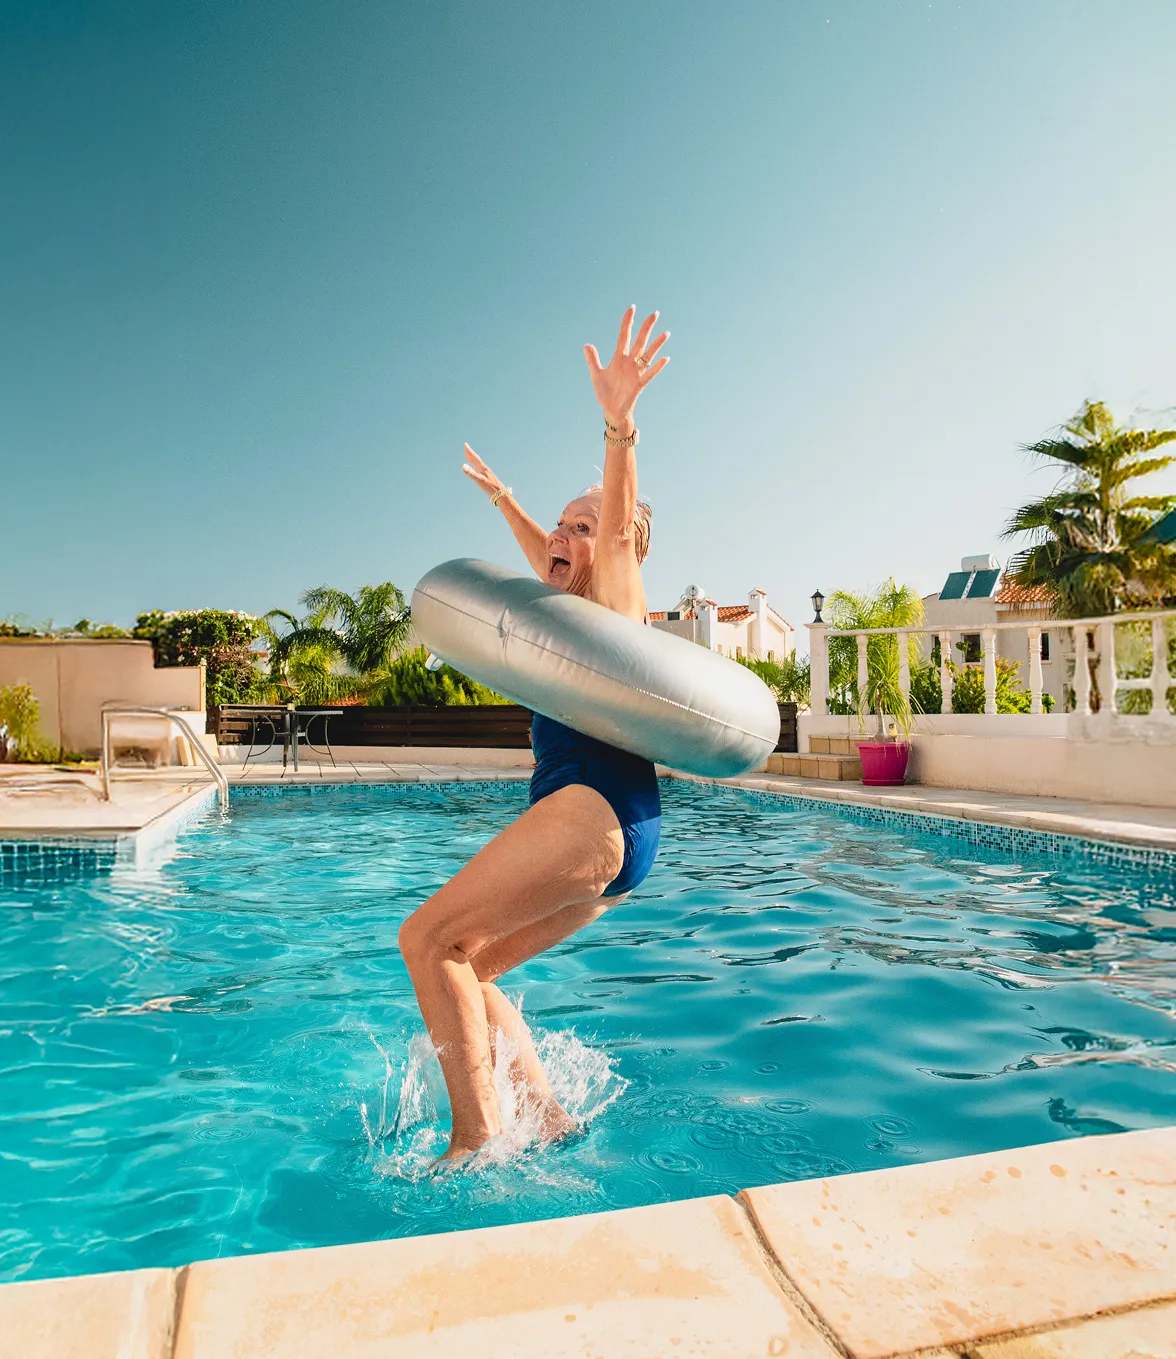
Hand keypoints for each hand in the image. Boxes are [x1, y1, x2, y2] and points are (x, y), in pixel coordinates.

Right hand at [461, 444, 508, 500]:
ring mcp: (486, 474)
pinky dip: (476, 467)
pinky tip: (477, 469)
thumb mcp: (479, 480)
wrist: (501, 495)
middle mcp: (485, 470)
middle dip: (470, 454)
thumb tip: (463, 465)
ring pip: (478, 464)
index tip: (465, 444)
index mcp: (483, 469)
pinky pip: (480, 469)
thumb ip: (471, 473)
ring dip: (473, 459)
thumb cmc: (491, 488)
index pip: (475, 458)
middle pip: (476, 460)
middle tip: (465, 447)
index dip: (469, 452)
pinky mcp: (487, 478)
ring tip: (469, 456)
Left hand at [583, 306, 669, 427]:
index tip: (632, 308)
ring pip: (648, 355)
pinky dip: (656, 367)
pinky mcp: (639, 384)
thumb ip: (593, 360)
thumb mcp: (596, 375)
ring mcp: (635, 372)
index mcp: (619, 358)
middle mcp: (630, 362)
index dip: (627, 322)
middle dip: (646, 327)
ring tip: (666, 333)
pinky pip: (649, 374)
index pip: (624, 336)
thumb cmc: (606, 393)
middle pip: (640, 341)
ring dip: (656, 344)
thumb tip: (586, 345)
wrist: (611, 410)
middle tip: (655, 313)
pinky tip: (665, 358)